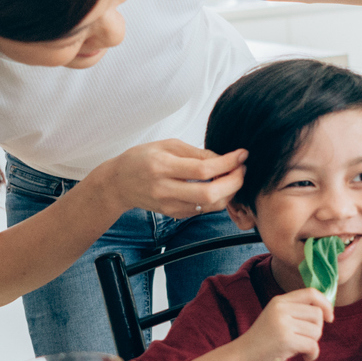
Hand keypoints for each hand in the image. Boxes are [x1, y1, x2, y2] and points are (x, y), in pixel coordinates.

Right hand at [94, 139, 246, 218]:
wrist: (119, 183)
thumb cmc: (142, 159)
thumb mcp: (167, 146)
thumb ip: (196, 153)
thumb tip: (224, 158)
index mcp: (162, 167)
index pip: (203, 170)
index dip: (227, 163)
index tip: (241, 155)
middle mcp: (165, 189)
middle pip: (209, 194)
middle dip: (234, 182)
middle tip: (242, 169)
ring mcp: (169, 206)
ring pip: (210, 206)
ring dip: (229, 192)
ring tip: (233, 177)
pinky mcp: (174, 214)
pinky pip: (203, 210)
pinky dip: (217, 199)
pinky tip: (219, 186)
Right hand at [234, 287, 333, 360]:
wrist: (242, 357)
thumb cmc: (262, 342)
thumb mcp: (277, 319)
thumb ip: (296, 313)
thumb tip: (325, 312)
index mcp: (279, 301)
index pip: (311, 293)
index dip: (326, 304)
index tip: (330, 317)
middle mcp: (281, 308)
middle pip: (317, 314)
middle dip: (317, 330)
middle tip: (305, 340)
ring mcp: (282, 323)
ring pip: (317, 331)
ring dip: (313, 343)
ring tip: (301, 349)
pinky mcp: (285, 339)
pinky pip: (313, 345)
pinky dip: (312, 355)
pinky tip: (305, 358)